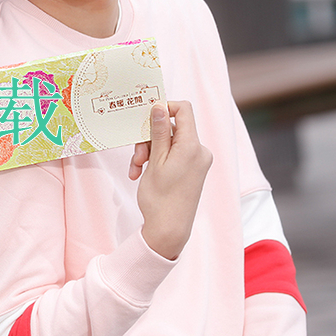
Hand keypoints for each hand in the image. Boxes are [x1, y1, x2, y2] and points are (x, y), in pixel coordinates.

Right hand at [134, 101, 212, 259]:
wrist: (169, 230)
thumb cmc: (160, 198)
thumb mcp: (155, 161)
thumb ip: (159, 132)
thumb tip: (159, 106)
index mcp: (192, 146)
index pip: (183, 110)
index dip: (164, 107)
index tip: (145, 117)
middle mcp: (199, 151)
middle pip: (172, 128)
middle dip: (150, 138)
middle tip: (137, 156)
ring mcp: (197, 161)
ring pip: (169, 143)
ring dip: (150, 151)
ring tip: (136, 168)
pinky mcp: (193, 170)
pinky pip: (173, 156)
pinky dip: (157, 161)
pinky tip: (141, 173)